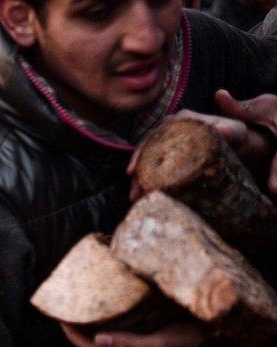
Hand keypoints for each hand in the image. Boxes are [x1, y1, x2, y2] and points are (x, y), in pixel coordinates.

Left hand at [61, 321, 208, 346]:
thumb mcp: (160, 344)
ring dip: (90, 327)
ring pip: (103, 341)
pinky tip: (109, 313)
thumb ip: (129, 343)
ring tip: (81, 309)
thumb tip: (97, 339)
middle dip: (77, 329)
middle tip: (66, 309)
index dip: (71, 333)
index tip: (58, 316)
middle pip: (91, 346)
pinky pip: (117, 337)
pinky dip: (106, 326)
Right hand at [128, 91, 276, 199]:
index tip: (133, 171)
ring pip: (147, 162)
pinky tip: (145, 197)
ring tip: (136, 199)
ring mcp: (168, 144)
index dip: (141, 153)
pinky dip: (149, 183)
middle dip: (137, 174)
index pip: (154, 135)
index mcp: (181, 120)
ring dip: (140, 182)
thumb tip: (220, 129)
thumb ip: (229, 129)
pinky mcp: (170, 158)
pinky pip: (155, 170)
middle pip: (146, 151)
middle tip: (133, 193)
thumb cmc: (238, 136)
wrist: (240, 147)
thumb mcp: (236, 131)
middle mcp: (170, 130)